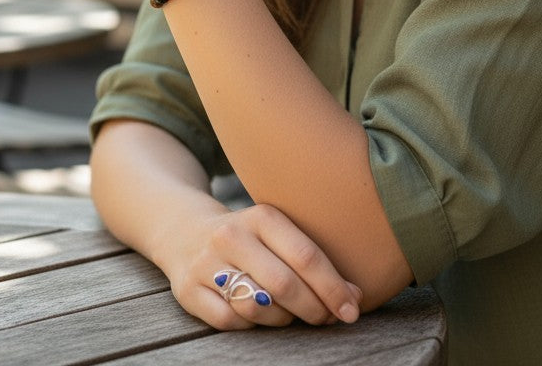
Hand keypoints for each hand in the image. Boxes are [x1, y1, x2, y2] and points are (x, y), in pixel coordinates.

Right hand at [164, 202, 362, 330]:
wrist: (186, 232)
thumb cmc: (250, 239)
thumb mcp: (277, 234)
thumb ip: (312, 261)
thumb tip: (354, 296)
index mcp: (261, 216)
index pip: (305, 255)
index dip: (332, 287)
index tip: (352, 309)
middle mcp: (232, 235)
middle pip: (284, 284)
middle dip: (314, 308)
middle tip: (328, 319)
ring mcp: (207, 263)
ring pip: (258, 306)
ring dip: (284, 319)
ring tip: (292, 315)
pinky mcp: (189, 289)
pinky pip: (231, 321)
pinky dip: (252, 326)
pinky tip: (260, 317)